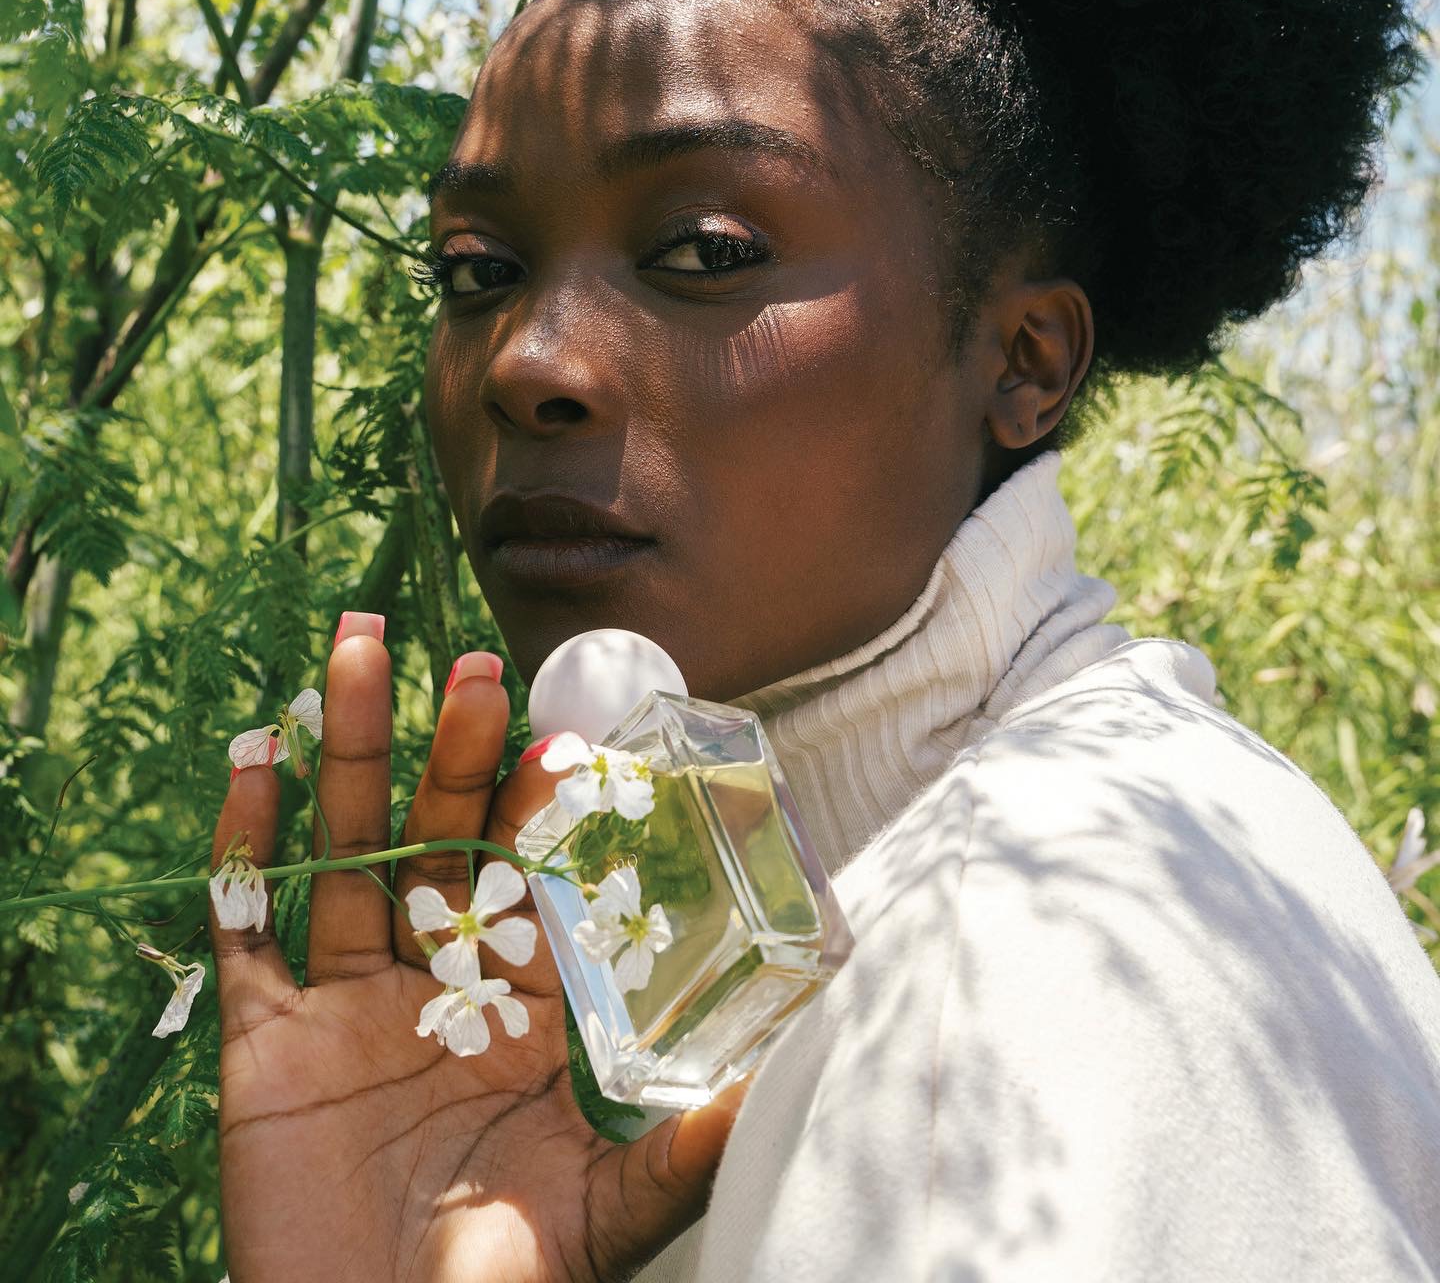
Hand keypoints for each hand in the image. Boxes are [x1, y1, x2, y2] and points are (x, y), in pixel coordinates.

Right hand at [210, 627, 739, 1281]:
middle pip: (435, 837)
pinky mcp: (264, 1037)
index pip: (527, 877)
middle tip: (476, 666)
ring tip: (358, 649)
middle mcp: (429, 981)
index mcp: (512, 1005)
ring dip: (348, 752)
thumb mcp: (609, 1206)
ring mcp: (343, 1000)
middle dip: (452, 749)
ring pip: (343, 851)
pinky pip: (250, 927)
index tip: (562, 742)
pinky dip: (247, 849)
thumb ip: (686, 1142)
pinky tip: (255, 766)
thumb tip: (785, 1083)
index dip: (539, 809)